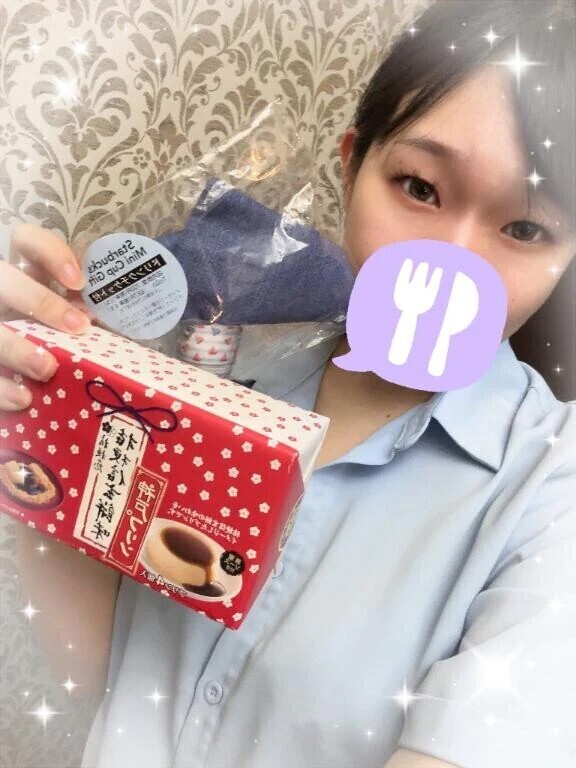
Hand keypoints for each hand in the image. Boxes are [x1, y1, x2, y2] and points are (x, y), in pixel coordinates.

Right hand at [0, 223, 91, 410]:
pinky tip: (22, 399)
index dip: (51, 254)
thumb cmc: (48, 341)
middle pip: (3, 279)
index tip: (80, 282)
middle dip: (40, 301)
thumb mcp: (61, 322)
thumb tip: (112, 321)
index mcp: (18, 275)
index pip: (26, 242)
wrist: (15, 374)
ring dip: (15, 347)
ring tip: (47, 369)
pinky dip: (0, 388)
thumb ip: (78, 316)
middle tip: (77, 328)